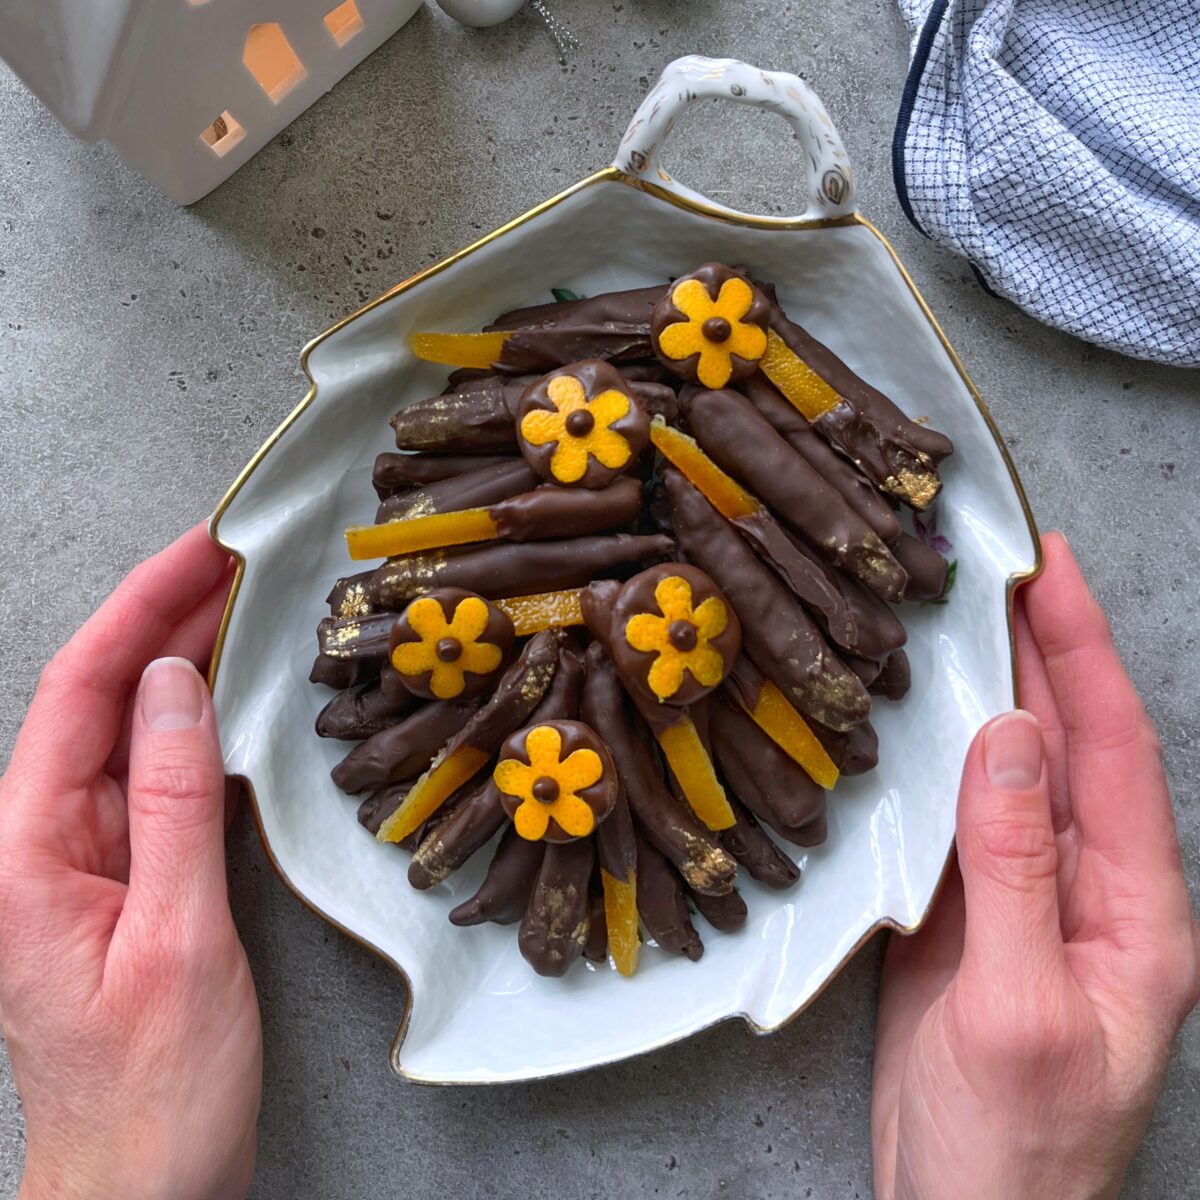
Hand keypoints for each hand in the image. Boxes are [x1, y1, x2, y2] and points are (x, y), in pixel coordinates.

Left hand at [0, 525, 261, 1199]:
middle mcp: (43, 843)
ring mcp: (82, 859)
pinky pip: (154, 778)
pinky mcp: (124, 879)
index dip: (139, 610)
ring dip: (180, 662)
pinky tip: (228, 697)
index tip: (196, 553)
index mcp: (28, 851)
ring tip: (236, 604)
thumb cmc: (153, 1089)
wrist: (141, 1187)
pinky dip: (193, 723)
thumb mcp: (175, 936)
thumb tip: (175, 687)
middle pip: (100, 699)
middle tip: (231, 558)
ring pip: (128, 732)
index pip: (82, 694)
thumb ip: (170, 803)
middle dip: (161, 617)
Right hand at [871, 533, 1199, 1199]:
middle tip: (1001, 569)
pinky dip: (933, 758)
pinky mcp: (963, 918)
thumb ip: (1015, 872)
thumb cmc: (1019, 1148)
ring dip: (985, 695)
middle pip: (1066, 748)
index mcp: (1137, 913)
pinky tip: (912, 722)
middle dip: (1040, 653)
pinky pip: (952, 817)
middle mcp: (1086, 892)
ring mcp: (1022, 901)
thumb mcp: (1022, 1009)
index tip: (1054, 574)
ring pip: (1007, 775)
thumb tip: (1002, 744)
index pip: (1116, 752)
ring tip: (958, 622)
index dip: (1085, 656)